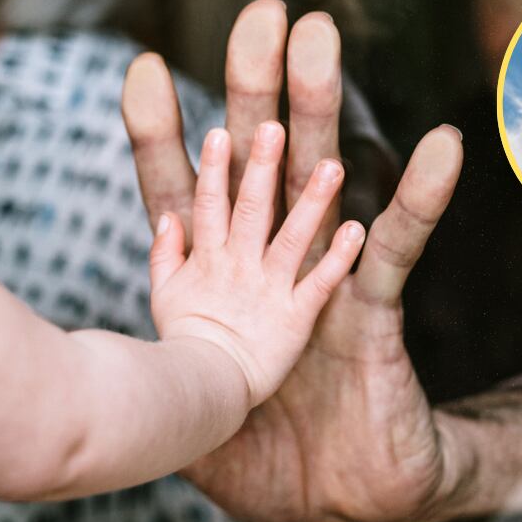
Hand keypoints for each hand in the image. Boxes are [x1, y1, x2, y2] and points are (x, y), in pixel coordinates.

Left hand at [123, 0, 470, 521]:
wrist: (335, 496)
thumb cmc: (259, 456)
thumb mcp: (185, 416)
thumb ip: (149, 376)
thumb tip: (97, 360)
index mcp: (218, 285)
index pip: (184, 199)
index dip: (164, 141)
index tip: (145, 70)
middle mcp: (269, 267)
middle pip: (256, 166)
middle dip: (253, 92)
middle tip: (258, 17)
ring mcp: (321, 283)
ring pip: (320, 186)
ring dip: (321, 115)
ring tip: (321, 45)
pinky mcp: (371, 314)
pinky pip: (398, 253)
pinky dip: (415, 203)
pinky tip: (436, 151)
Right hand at [149, 120, 365, 406]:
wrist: (201, 395)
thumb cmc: (184, 345)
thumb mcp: (163, 295)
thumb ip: (165, 252)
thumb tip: (167, 215)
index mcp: (208, 258)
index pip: (209, 205)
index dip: (214, 170)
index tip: (218, 131)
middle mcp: (239, 266)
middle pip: (250, 209)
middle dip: (260, 167)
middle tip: (273, 127)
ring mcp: (268, 290)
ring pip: (292, 238)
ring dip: (312, 202)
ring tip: (333, 167)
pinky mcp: (295, 317)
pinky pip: (319, 284)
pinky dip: (338, 258)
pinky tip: (358, 229)